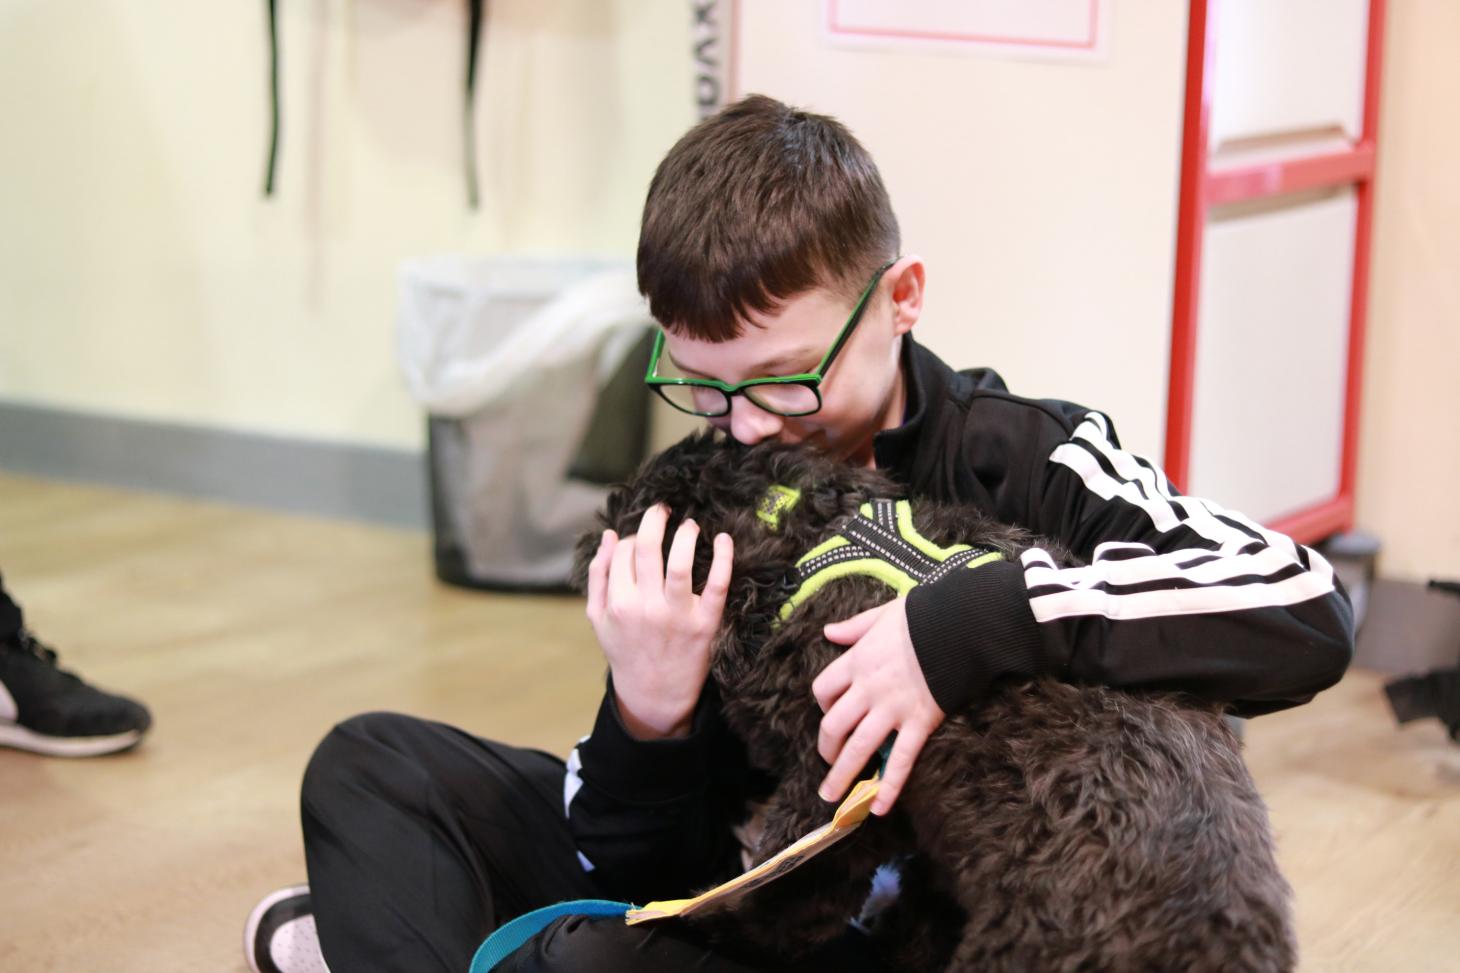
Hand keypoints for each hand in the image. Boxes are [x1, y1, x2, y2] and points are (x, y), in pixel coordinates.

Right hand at [584, 503, 733, 739]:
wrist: (655, 694)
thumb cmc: (626, 650)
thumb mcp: (599, 618)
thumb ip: (598, 577)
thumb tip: (606, 536)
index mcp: (619, 604)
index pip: (623, 553)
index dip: (630, 538)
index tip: (639, 539)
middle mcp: (646, 607)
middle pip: (647, 549)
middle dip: (654, 520)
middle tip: (662, 509)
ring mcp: (677, 615)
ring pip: (679, 563)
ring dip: (684, 535)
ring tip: (689, 525)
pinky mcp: (705, 623)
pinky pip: (717, 585)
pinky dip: (723, 559)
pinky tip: (723, 539)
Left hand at [812, 598, 943, 815]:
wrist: (961, 624)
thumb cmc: (924, 616)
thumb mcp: (882, 614)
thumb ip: (854, 627)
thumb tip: (829, 631)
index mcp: (858, 661)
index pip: (824, 689)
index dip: (823, 705)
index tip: (830, 712)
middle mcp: (869, 689)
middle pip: (834, 725)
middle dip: (826, 748)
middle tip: (827, 763)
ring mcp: (893, 708)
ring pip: (859, 748)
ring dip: (842, 776)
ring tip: (832, 798)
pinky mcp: (919, 722)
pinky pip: (900, 760)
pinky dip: (889, 786)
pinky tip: (878, 808)